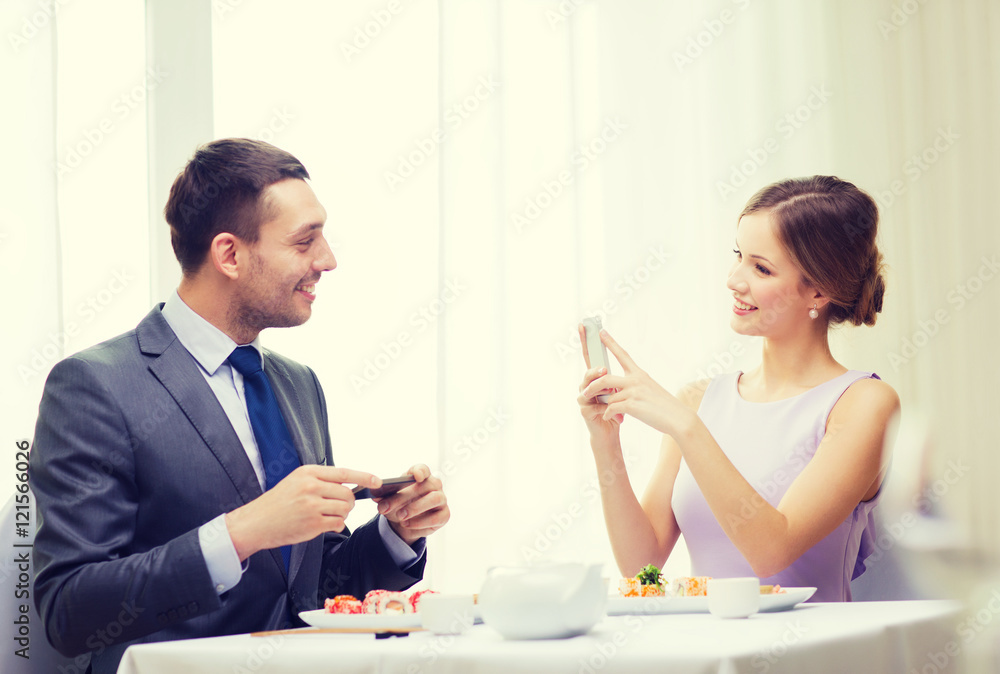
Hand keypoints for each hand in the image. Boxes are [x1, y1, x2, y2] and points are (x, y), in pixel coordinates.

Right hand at [225, 465, 378, 561]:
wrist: (256, 522)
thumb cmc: (277, 503)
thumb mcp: (296, 481)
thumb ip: (320, 480)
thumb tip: (348, 484)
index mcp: (308, 472)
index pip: (344, 472)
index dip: (364, 476)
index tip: (377, 481)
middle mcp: (311, 487)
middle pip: (347, 493)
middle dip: (348, 502)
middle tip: (338, 507)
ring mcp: (312, 506)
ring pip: (345, 509)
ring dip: (342, 514)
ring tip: (329, 516)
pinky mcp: (313, 524)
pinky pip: (338, 523)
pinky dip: (336, 525)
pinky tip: (325, 524)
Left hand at [374, 464, 449, 545]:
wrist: (404, 523)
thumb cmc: (398, 505)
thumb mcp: (388, 500)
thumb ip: (382, 496)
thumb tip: (375, 496)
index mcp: (421, 476)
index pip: (423, 469)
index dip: (420, 471)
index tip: (415, 476)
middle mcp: (434, 485)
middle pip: (424, 486)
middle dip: (403, 496)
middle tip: (386, 507)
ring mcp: (441, 499)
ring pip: (434, 499)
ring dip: (415, 507)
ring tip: (400, 516)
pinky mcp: (444, 515)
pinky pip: (436, 517)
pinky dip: (420, 522)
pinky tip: (407, 524)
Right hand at [577, 323, 624, 440]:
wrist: (612, 432)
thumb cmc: (617, 410)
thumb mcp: (620, 391)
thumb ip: (617, 379)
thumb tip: (619, 367)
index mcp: (596, 378)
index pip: (590, 356)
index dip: (586, 341)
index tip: (584, 326)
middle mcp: (587, 386)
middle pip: (588, 372)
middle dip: (595, 370)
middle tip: (604, 369)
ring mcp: (584, 399)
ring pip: (588, 388)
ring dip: (600, 388)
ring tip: (610, 391)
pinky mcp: (585, 412)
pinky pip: (593, 405)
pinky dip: (604, 407)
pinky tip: (611, 411)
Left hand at [580, 329, 692, 436]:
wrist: (678, 418)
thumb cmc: (665, 407)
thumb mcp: (650, 390)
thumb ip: (634, 387)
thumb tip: (619, 393)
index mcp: (640, 374)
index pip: (623, 355)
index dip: (611, 343)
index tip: (601, 332)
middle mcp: (636, 380)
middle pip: (605, 378)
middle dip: (592, 386)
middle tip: (584, 392)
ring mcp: (634, 392)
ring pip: (608, 395)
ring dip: (603, 404)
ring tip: (602, 410)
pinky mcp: (632, 405)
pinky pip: (611, 408)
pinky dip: (608, 413)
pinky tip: (609, 417)